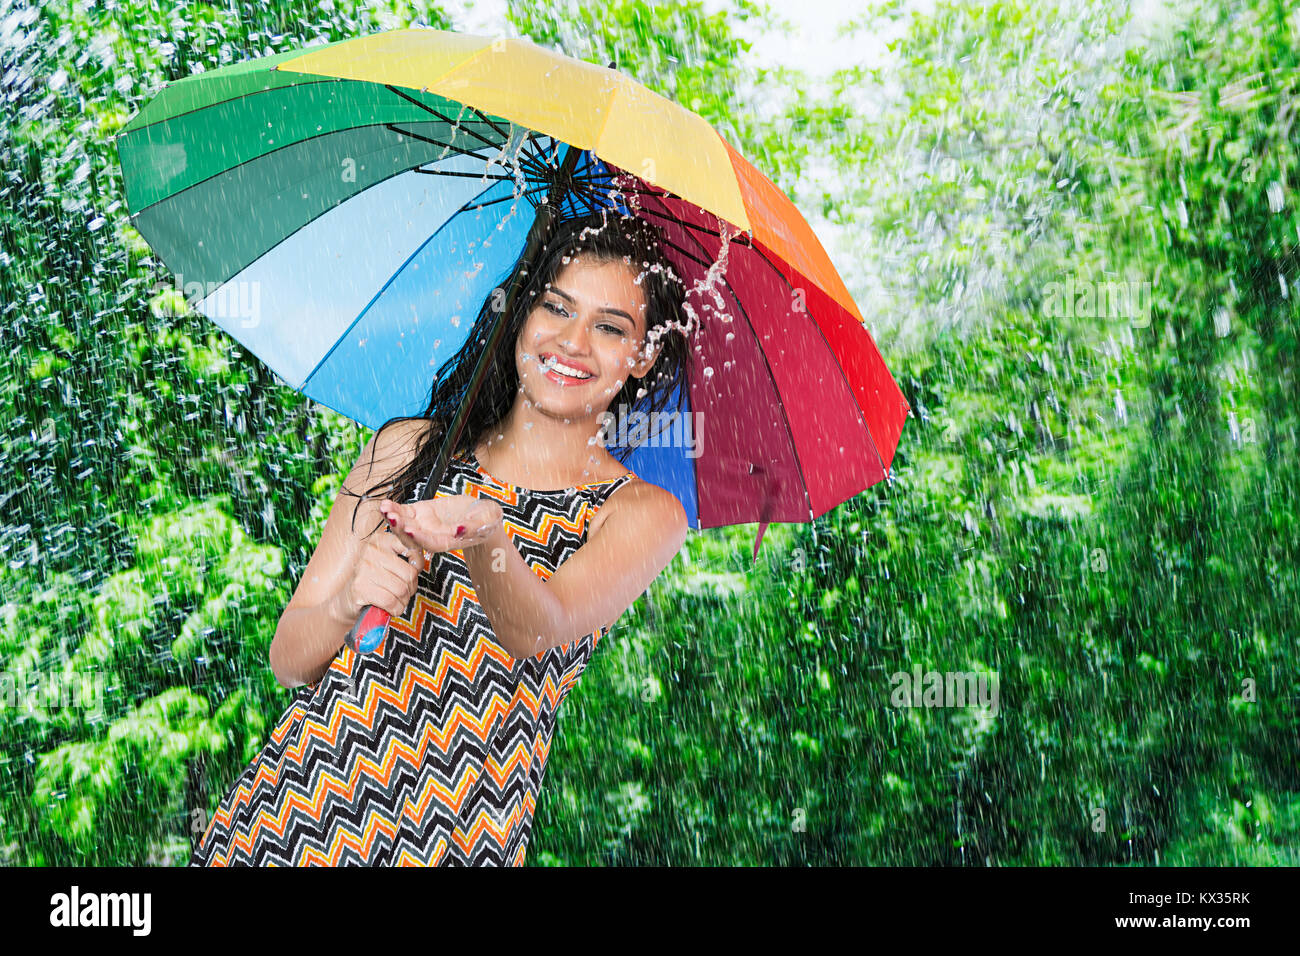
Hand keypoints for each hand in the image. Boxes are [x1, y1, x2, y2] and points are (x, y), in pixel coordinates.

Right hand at [333, 524, 425, 620]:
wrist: (347, 601)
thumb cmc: (375, 582)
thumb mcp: (390, 563)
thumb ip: (406, 557)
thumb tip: (421, 562)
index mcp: (381, 540)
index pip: (412, 548)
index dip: (417, 565)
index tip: (411, 572)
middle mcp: (371, 551)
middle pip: (409, 573)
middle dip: (411, 588)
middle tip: (402, 593)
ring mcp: (364, 569)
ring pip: (402, 589)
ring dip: (403, 601)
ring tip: (396, 600)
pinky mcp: (360, 588)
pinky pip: (391, 601)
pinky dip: (395, 609)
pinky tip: (390, 608)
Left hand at [378, 495, 502, 553]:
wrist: (479, 515)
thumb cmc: (486, 520)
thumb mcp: (486, 521)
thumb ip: (472, 527)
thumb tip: (459, 530)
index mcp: (449, 541)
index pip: (432, 543)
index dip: (420, 538)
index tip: (411, 529)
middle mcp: (433, 536)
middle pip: (413, 537)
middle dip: (401, 528)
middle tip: (392, 517)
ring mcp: (424, 525)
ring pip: (405, 525)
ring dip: (393, 519)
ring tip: (385, 508)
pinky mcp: (420, 513)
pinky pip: (404, 513)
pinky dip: (394, 509)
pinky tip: (386, 504)